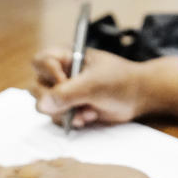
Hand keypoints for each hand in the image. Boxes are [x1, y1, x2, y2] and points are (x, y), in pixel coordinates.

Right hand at [31, 47, 150, 127]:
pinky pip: (58, 118)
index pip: (40, 61)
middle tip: (75, 104)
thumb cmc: (120, 81)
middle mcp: (61, 73)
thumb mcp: (94, 84)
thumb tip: (41, 104)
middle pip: (38, 87)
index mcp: (67, 56)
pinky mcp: (70, 108)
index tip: (65, 83)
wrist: (138, 97)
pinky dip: (73, 120)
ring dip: (66, 113)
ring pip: (47, 106)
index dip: (49, 74)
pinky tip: (90, 117)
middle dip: (57, 101)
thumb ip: (67, 93)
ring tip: (89, 112)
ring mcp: (65, 92)